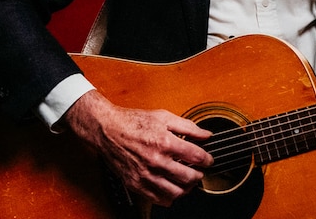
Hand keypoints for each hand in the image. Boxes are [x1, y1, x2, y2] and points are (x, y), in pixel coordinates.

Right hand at [61, 89, 212, 205]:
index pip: (196, 157)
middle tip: (199, 170)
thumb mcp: (163, 117)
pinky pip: (158, 199)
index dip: (207, 159)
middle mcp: (156, 161)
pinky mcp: (136, 184)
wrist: (107, 130)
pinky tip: (172, 187)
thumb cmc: (133, 122)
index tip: (208, 160)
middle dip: (199, 174)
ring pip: (176, 192)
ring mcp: (146, 175)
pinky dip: (169, 196)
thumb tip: (206, 134)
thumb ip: (188, 126)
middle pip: (189, 177)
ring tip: (187, 180)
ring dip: (186, 188)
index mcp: (164, 142)